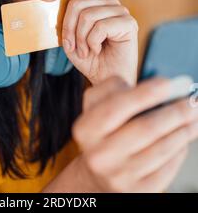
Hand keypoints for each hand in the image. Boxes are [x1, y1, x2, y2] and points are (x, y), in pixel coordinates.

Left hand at [41, 0, 137, 85]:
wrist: (107, 80)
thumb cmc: (90, 59)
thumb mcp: (71, 39)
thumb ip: (65, 22)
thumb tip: (50, 5)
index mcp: (95, 2)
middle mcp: (109, 2)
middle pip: (78, 3)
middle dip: (68, 27)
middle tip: (71, 46)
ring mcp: (121, 11)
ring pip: (88, 15)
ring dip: (81, 39)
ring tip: (85, 51)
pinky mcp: (129, 23)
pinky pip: (100, 27)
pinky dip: (92, 43)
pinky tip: (97, 51)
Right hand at [72, 76, 197, 192]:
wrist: (97, 172)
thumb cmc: (103, 128)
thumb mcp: (96, 104)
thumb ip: (115, 87)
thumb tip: (156, 87)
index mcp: (86, 129)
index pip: (116, 107)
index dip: (145, 93)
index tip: (168, 83)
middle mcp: (100, 155)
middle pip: (146, 128)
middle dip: (174, 112)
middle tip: (192, 100)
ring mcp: (120, 176)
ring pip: (161, 149)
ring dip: (184, 129)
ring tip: (194, 116)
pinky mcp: (139, 191)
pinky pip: (167, 168)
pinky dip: (180, 149)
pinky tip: (184, 137)